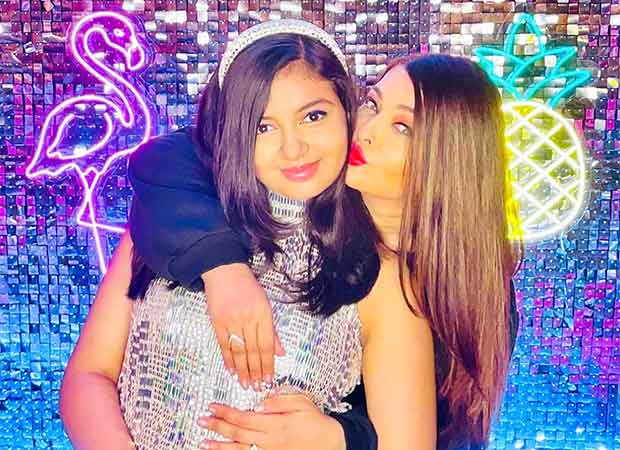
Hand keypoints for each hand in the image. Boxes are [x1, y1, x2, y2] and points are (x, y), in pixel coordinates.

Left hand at [198, 394, 344, 449]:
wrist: (329, 442)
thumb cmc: (315, 420)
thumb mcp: (300, 403)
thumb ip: (278, 402)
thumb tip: (258, 404)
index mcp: (274, 424)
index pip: (243, 418)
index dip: (226, 413)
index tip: (213, 406)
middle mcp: (268, 440)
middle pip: (237, 434)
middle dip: (217, 427)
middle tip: (201, 420)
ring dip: (220, 446)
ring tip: (204, 443)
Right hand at [202, 263, 284, 389]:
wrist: (224, 271)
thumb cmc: (248, 287)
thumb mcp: (265, 304)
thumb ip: (272, 331)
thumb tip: (280, 353)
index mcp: (263, 313)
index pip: (266, 345)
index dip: (268, 364)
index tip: (269, 379)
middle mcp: (247, 318)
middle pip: (252, 351)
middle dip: (256, 372)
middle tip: (257, 387)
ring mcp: (231, 320)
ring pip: (238, 351)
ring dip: (242, 370)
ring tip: (245, 384)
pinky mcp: (217, 322)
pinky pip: (224, 345)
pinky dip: (228, 360)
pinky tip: (232, 371)